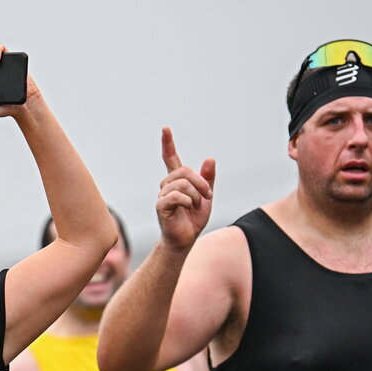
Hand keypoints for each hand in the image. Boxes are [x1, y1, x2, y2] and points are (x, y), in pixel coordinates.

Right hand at [157, 127, 215, 250]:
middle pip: (183, 171)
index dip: (168, 144)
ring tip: (197, 205)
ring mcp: (162, 196)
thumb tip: (210, 159)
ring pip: (182, 183)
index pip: (170, 160)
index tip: (165, 129)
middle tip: (208, 195)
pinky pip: (176, 196)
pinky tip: (189, 207)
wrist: (185, 240)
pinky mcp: (161, 207)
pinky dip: (188, 200)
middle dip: (200, 181)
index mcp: (177, 183)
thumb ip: (207, 180)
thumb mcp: (206, 198)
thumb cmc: (193, 220)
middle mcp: (167, 186)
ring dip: (196, 194)